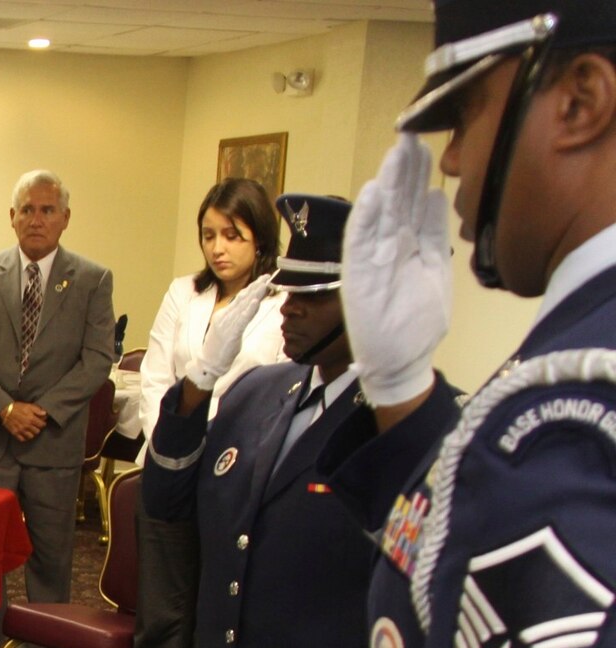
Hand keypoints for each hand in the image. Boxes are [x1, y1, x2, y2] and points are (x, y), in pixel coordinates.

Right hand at [1, 401, 46, 441]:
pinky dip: (24, 437)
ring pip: (31, 436)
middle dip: (37, 428)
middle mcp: (27, 425)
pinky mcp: (15, 433)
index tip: (41, 421)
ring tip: (30, 430)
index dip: (42, 423)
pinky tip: (24, 434)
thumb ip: (37, 410)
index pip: (42, 425)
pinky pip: (22, 439)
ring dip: (32, 433)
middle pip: (37, 431)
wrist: (5, 410)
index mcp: (31, 418)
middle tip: (35, 425)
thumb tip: (45, 414)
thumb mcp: (28, 406)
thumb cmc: (17, 407)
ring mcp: (21, 430)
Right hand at [187, 273, 273, 390]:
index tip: (263, 280)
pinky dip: (248, 310)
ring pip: (243, 306)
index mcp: (223, 314)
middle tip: (267, 276)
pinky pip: (241, 319)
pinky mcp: (230, 333)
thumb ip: (236, 319)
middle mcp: (224, 316)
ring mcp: (227, 324)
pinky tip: (255, 301)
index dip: (252, 288)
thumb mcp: (227, 329)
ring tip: (264, 284)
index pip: (240, 298)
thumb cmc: (219, 348)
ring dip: (255, 294)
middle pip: (242, 298)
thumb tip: (247, 309)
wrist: (208, 363)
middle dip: (255, 286)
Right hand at [344, 135, 451, 405]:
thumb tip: (438, 195)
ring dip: (386, 184)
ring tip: (395, 152)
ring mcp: (373, 261)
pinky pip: (360, 244)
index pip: (414, 201)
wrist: (400, 362)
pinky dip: (364, 220)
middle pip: (398, 201)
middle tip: (411, 134)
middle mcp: (390, 248)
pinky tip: (371, 195)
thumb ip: (436, 236)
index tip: (426, 141)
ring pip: (381, 215)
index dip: (418, 173)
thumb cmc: (417, 324)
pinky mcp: (360, 277)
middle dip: (403, 169)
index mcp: (410, 245)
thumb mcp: (437, 272)